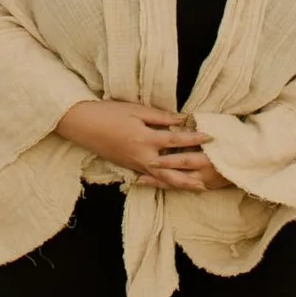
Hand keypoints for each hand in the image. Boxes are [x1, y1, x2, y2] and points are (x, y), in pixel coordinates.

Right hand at [55, 99, 229, 193]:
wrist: (83, 126)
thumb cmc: (109, 113)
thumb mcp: (135, 110)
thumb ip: (159, 116)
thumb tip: (181, 119)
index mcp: (145, 138)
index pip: (175, 140)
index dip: (194, 138)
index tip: (211, 136)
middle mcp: (143, 156)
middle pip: (174, 168)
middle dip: (194, 170)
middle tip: (212, 171)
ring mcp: (136, 165)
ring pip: (164, 178)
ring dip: (183, 183)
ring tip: (200, 187)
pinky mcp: (130, 168)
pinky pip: (153, 179)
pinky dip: (166, 183)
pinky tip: (174, 186)